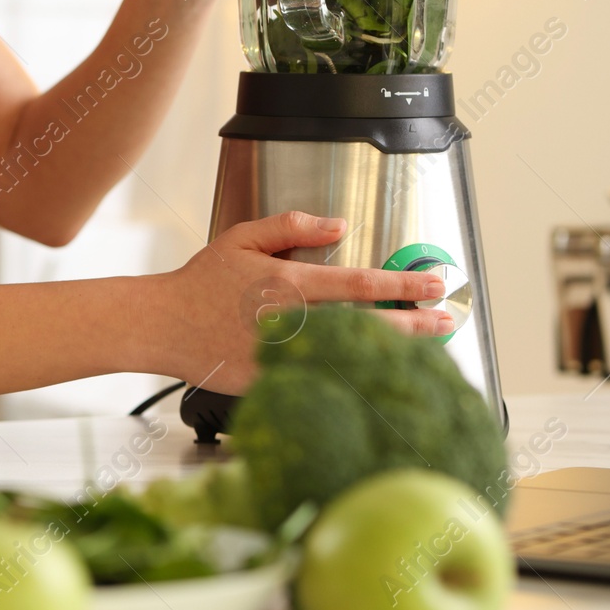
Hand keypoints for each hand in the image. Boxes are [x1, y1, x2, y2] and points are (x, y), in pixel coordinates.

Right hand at [153, 211, 449, 393]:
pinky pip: (321, 382)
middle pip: (366, 326)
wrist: (163, 325)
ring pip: (350, 358)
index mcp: (287, 284)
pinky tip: (378, 377)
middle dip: (413, 325)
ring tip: (427, 349)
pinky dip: (353, 380)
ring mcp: (283, 358)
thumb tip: (338, 226)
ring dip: (392, 354)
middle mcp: (291, 323)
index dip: (400, 286)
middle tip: (446, 322)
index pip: (356, 285)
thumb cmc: (202, 282)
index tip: (432, 285)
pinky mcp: (271, 383)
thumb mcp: (244, 238)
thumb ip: (292, 226)